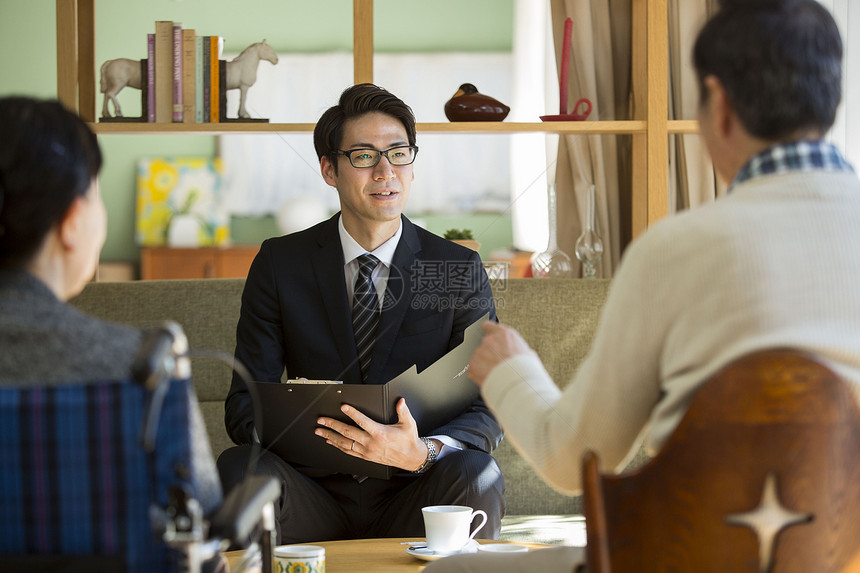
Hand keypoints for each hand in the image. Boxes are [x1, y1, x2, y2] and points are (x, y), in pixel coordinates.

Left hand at [315, 398, 429, 471]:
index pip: (362, 421)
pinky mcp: (366, 457)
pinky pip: (349, 452)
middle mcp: (371, 443)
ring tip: (320, 431)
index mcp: (380, 433)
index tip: (343, 406)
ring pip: (345, 443)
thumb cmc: (409, 440)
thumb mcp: (409, 424)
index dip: (352, 413)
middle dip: (332, 425)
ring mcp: (367, 451)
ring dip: (331, 436)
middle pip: (347, 433)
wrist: (411, 458)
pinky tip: (331, 442)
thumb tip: (400, 401)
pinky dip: (338, 446)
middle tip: (322, 420)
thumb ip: (403, 411)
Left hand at [468, 321, 536, 386]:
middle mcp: (489, 340)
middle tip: (499, 365)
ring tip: (496, 374)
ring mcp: (479, 352)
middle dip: (489, 354)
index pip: (489, 326)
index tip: (489, 337)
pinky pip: (473, 369)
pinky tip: (489, 379)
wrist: (517, 385)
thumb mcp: (528, 354)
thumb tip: (517, 352)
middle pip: (485, 345)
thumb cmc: (526, 370)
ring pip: (479, 358)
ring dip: (484, 365)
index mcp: (504, 334)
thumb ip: (516, 348)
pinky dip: (478, 374)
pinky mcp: (472, 365)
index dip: (488, 332)